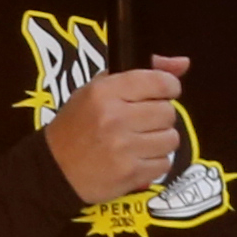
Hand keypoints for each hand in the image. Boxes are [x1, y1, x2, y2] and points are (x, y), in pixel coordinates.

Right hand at [48, 57, 191, 206]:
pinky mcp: (130, 174)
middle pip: (168, 112)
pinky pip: (164, 164)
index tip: (163, 94)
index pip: (159, 82)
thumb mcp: (98, 90)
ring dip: (159, 141)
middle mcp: (115, 118)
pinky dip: (154, 163)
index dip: (168, 87)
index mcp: (105, 92)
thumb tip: (183, 63)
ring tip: (139, 143)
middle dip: (160, 117)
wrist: (53, 169)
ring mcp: (123, 148)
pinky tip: (136, 160)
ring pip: (170, 139)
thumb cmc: (77, 126)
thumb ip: (141, 73)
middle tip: (143, 123)